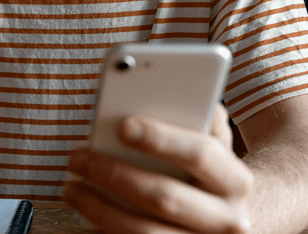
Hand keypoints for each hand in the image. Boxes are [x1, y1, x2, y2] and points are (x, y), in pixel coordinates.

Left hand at [64, 104, 253, 232]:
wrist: (230, 222)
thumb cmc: (210, 174)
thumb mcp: (216, 146)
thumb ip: (201, 119)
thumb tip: (180, 89)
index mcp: (236, 181)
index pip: (200, 154)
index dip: (162, 138)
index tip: (123, 125)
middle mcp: (227, 221)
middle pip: (164, 198)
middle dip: (115, 174)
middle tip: (78, 157)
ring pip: (144, 233)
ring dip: (100, 209)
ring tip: (71, 187)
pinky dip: (104, 232)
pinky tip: (85, 216)